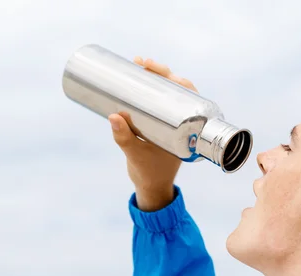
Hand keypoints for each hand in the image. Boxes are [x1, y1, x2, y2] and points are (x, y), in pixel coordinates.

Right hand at [109, 57, 197, 210]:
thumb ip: (124, 138)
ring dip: (156, 77)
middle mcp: (184, 124)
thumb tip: (112, 116)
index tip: (158, 70)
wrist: (152, 189)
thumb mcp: (135, 155)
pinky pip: (160, 102)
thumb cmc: (149, 174)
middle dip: (162, 72)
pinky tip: (140, 75)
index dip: (177, 79)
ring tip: (138, 64)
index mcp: (188, 130)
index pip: (189, 97)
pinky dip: (152, 88)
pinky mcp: (161, 124)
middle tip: (142, 62)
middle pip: (178, 90)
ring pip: (168, 94)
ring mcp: (173, 124)